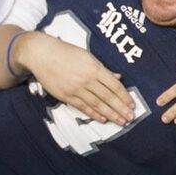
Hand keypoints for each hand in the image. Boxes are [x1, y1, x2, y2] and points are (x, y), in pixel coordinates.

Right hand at [16, 32, 134, 123]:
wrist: (43, 55)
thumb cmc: (67, 52)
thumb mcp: (88, 56)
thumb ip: (104, 69)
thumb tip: (119, 78)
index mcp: (95, 68)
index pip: (114, 86)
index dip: (125, 96)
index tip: (132, 104)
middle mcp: (86, 80)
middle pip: (108, 97)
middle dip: (121, 109)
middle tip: (131, 117)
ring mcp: (75, 89)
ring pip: (97, 104)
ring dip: (110, 114)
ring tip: (120, 121)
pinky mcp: (65, 96)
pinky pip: (82, 107)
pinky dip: (93, 114)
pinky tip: (103, 119)